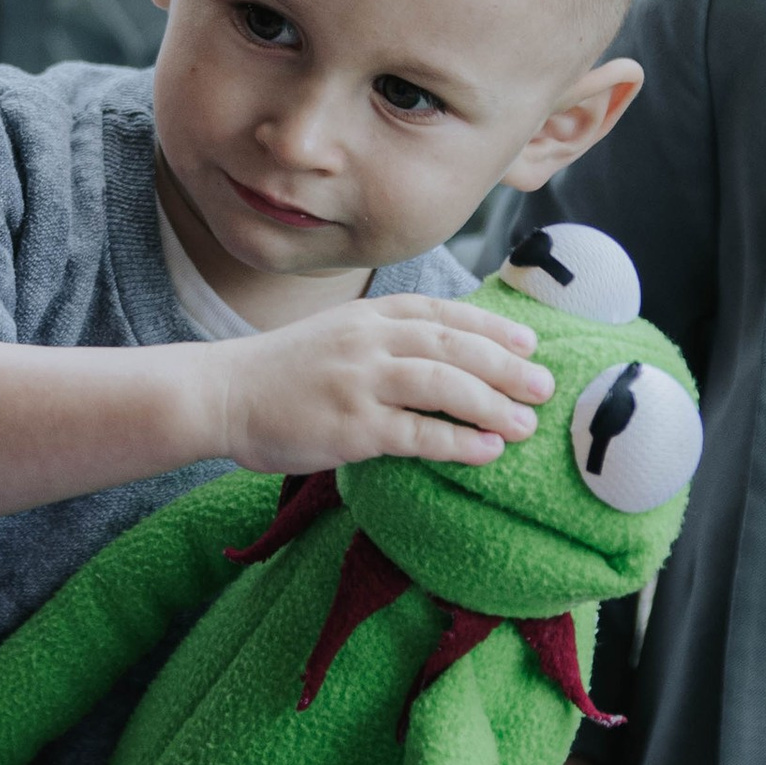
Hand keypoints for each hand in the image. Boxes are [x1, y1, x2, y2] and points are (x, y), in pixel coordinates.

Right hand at [212, 296, 554, 476]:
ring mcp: (361, 382)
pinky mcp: (352, 426)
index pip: (444, 314)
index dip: (491, 328)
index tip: (528, 343)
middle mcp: (370, 340)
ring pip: (444, 385)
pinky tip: (486, 450)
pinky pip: (418, 432)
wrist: (222, 393)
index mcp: (370, 315)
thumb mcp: (337, 334)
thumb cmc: (283, 371)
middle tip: (544, 385)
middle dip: (505, 366)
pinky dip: (458, 440)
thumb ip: (385, 338)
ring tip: (525, 423)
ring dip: (492, 404)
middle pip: (454, 347)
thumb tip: (445, 355)